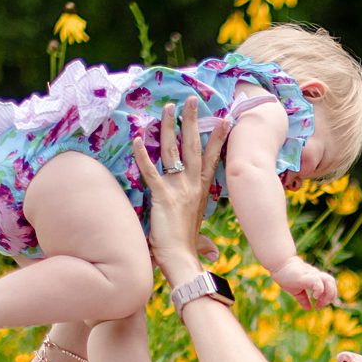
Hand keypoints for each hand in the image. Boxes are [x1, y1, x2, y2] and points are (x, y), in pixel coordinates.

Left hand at [133, 104, 228, 278]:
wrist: (181, 260)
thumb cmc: (186, 250)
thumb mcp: (197, 238)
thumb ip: (202, 240)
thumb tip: (210, 252)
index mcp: (202, 190)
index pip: (211, 158)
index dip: (217, 138)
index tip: (224, 120)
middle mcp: (192, 185)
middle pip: (193, 146)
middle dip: (192, 121)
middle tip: (190, 100)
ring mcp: (178, 189)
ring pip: (173, 151)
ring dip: (170, 127)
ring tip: (167, 108)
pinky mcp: (161, 196)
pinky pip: (151, 170)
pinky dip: (143, 154)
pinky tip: (138, 138)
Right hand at [273, 257, 340, 309]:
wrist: (279, 264)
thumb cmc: (286, 276)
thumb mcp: (296, 291)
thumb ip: (303, 299)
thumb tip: (308, 309)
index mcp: (315, 279)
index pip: (330, 285)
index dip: (328, 298)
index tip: (318, 307)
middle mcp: (316, 275)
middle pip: (332, 282)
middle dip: (330, 296)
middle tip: (320, 305)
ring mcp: (312, 275)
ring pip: (329, 280)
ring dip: (328, 293)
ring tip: (319, 301)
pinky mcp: (306, 276)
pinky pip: (318, 282)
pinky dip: (320, 290)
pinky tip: (314, 296)